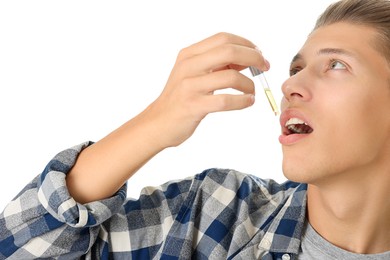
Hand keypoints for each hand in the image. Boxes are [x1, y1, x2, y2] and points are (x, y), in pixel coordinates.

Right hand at [143, 32, 269, 147]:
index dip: (246, 43)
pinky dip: (243, 101)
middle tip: (265, 67)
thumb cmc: (180, 98)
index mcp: (189, 55)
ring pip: (230, 77)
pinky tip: (248, 102)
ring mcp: (189, 86)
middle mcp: (188, 66)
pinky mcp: (193, 106)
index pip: (223, 38)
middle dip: (253, 57)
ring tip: (252, 91)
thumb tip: (248, 57)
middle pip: (229, 51)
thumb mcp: (194, 74)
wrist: (158, 123)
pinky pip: (226, 101)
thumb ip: (217, 64)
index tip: (259, 53)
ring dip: (249, 84)